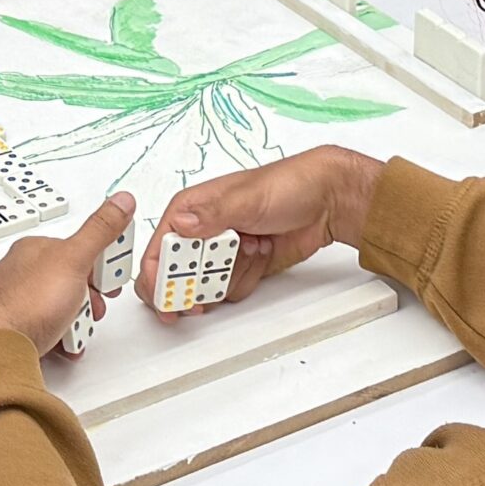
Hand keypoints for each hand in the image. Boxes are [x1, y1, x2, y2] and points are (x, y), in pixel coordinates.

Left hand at [0, 194, 134, 356]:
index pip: (77, 246)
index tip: (112, 273)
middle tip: (93, 305)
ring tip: (74, 325)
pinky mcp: (18, 328)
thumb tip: (120, 201)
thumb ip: (100, 230)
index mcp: (34, 249)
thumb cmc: (26, 303)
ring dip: (77, 319)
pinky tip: (64, 341)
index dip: (100, 262)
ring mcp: (19, 301)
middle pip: (72, 280)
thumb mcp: (74, 259)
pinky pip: (50, 329)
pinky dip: (62, 336)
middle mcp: (23, 273)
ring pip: (62, 307)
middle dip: (88, 297)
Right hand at [134, 149, 380, 312]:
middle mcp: (203, 231)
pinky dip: (248, 280)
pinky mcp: (242, 266)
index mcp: (192, 209)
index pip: (160, 249)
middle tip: (210, 289)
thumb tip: (180, 225)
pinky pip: (232, 290)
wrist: (328, 201)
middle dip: (194, 286)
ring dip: (230, 278)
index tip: (166, 300)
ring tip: (253, 250)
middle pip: (177, 276)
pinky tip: (263, 255)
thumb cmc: (288, 185)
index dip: (156, 278)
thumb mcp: (247, 198)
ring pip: (207, 287)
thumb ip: (211, 214)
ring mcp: (223, 251)